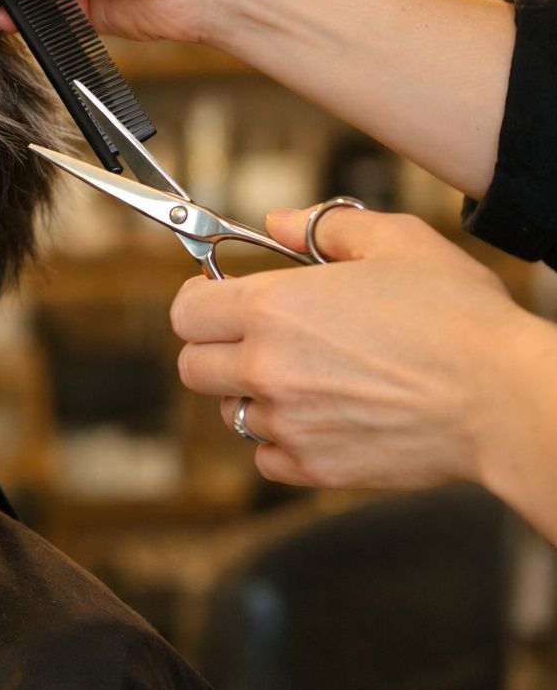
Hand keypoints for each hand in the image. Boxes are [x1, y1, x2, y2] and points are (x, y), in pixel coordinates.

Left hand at [170, 206, 528, 491]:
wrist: (503, 399)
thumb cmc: (458, 318)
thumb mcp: (397, 242)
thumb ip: (324, 227)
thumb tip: (276, 222)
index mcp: (274, 308)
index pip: (186, 311)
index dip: (201, 301)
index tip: (220, 299)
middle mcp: (267, 367)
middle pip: (194, 366)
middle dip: (217, 349)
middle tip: (260, 339)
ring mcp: (285, 422)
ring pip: (229, 411)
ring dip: (254, 394)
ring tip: (310, 377)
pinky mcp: (310, 466)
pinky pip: (264, 455)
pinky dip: (282, 440)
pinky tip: (322, 416)